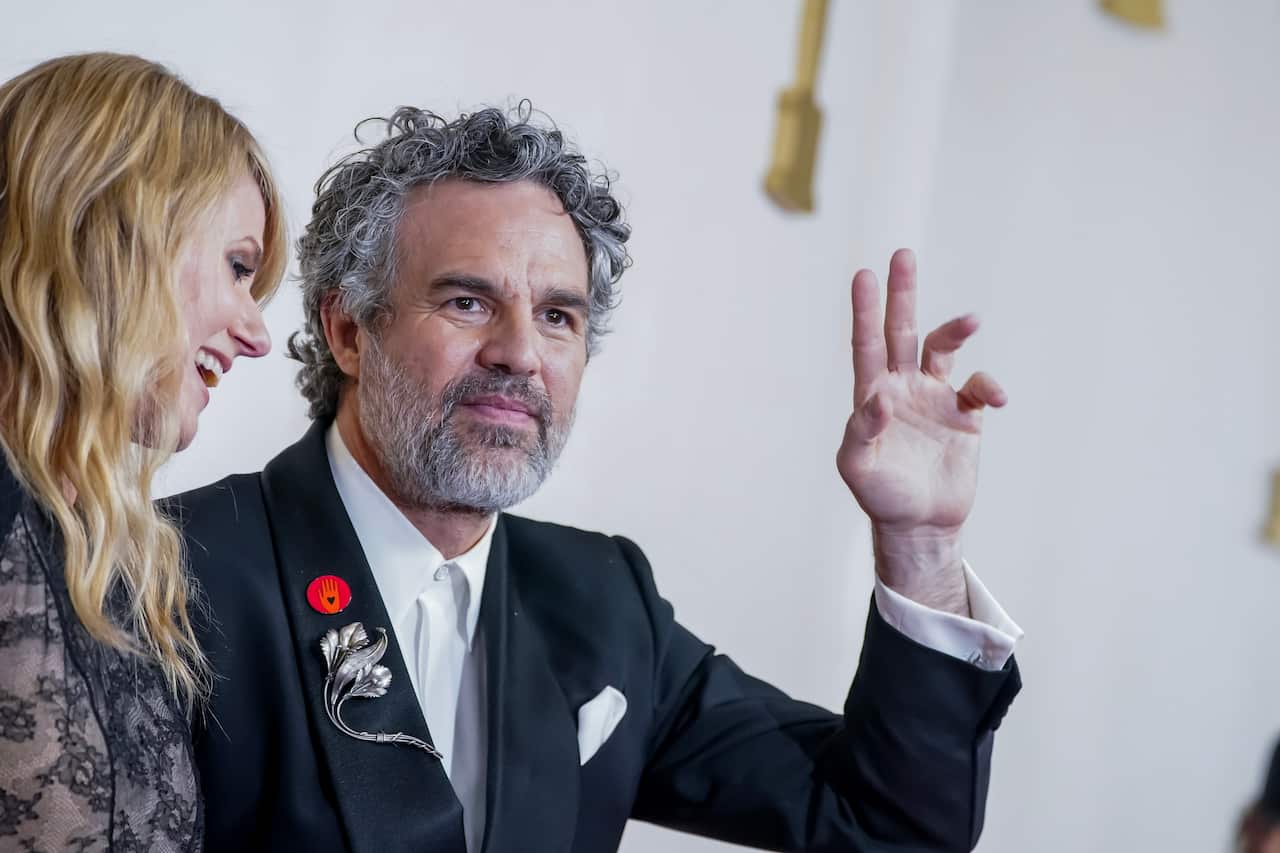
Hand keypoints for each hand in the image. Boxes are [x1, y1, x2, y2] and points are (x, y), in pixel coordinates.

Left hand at [836, 249, 1005, 612]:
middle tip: (903, 254)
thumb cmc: (881, 497)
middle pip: (903, 331)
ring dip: (955, 330)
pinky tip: (995, 397)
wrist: (921, 525)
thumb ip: (862, 430)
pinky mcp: (965, 415)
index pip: (867, 344)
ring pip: (944, 349)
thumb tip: (879, 396)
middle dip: (903, 294)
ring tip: (971, 321)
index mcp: (872, 394)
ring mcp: (935, 398)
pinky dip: (989, 386)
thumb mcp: (857, 467)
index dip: (865, 311)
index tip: (864, 275)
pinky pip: (978, 388)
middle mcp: (903, 387)